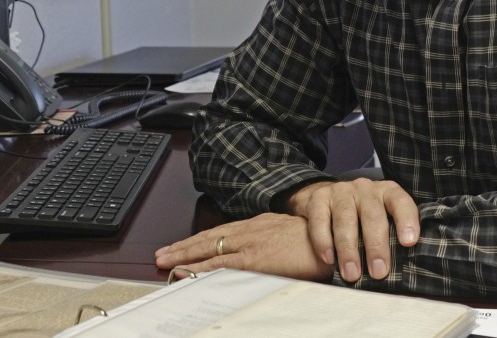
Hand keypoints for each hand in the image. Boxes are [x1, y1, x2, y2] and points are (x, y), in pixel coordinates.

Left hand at [154, 213, 334, 281]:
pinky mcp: (253, 259)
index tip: (185, 246)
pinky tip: (188, 272)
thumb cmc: (319, 240)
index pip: (222, 232)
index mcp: (259, 224)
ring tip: (166, 262)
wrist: (333, 238)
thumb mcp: (290, 236)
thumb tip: (262, 253)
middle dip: (184, 246)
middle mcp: (250, 230)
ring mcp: (250, 243)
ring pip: (209, 249)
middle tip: (163, 254)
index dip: (201, 240)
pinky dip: (202, 268)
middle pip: (209, 237)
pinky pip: (221, 264)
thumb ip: (272, 243)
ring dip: (185, 256)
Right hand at [288, 178, 419, 282]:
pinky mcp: (318, 199)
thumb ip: (395, 238)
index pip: (401, 202)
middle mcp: (365, 188)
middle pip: (373, 215)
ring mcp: (341, 192)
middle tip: (379, 272)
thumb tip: (408, 267)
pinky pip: (320, 220)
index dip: (406, 220)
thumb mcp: (384, 221)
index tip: (409, 242)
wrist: (329, 201)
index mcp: (387, 192)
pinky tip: (329, 259)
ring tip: (352, 274)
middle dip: (376, 246)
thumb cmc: (364, 220)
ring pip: (346, 219)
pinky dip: (324, 241)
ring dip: (349, 249)